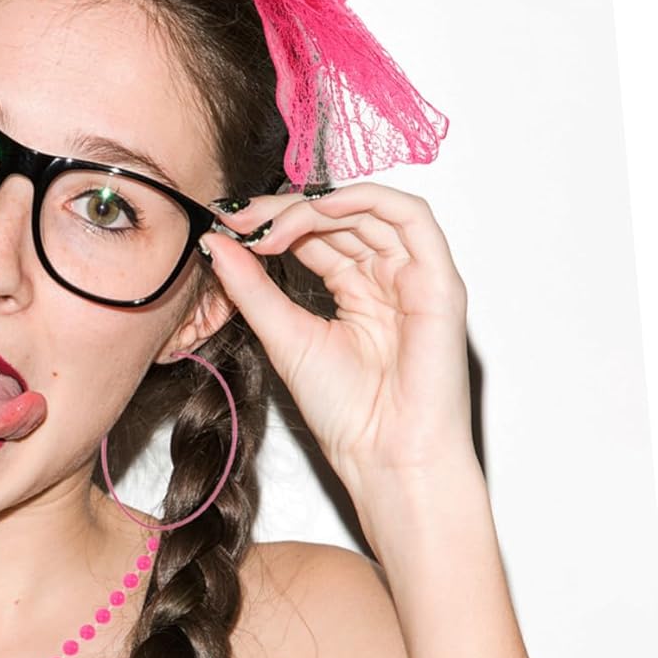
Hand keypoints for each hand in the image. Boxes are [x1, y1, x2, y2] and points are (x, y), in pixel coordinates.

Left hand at [199, 184, 474, 495]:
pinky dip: (366, 200)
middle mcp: (388, 279)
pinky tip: (320, 208)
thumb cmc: (347, 413)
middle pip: (340, 216)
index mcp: (356, 291)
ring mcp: (416, 277)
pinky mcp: (440, 282)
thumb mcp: (283, 336)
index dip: (272, 222)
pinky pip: (412, 218)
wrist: (384, 456)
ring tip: (269, 224)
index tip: (229, 226)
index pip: (315, 234)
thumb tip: (218, 244)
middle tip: (240, 219)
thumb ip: (252, 288)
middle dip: (285, 210)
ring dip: (315, 206)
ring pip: (370, 210)